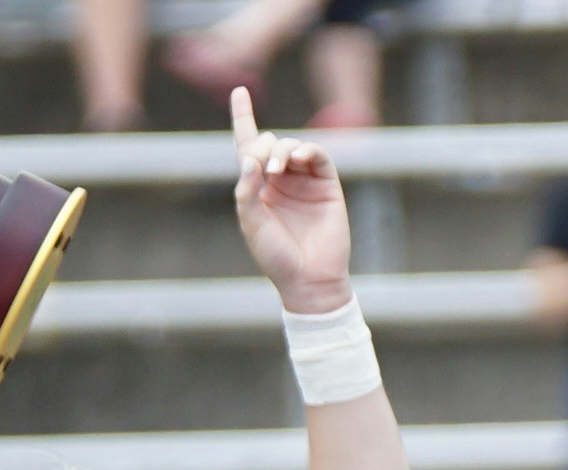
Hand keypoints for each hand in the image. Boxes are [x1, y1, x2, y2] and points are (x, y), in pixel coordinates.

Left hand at [228, 90, 361, 312]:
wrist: (309, 280)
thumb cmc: (276, 256)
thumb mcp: (250, 221)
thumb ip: (246, 188)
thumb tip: (251, 159)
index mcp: (257, 186)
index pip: (248, 145)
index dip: (243, 116)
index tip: (239, 90)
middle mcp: (280, 180)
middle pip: (269, 142)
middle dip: (263, 145)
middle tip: (264, 168)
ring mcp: (305, 182)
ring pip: (292, 145)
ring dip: (282, 149)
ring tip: (279, 168)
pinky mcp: (327, 186)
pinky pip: (318, 156)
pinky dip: (306, 151)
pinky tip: (295, 160)